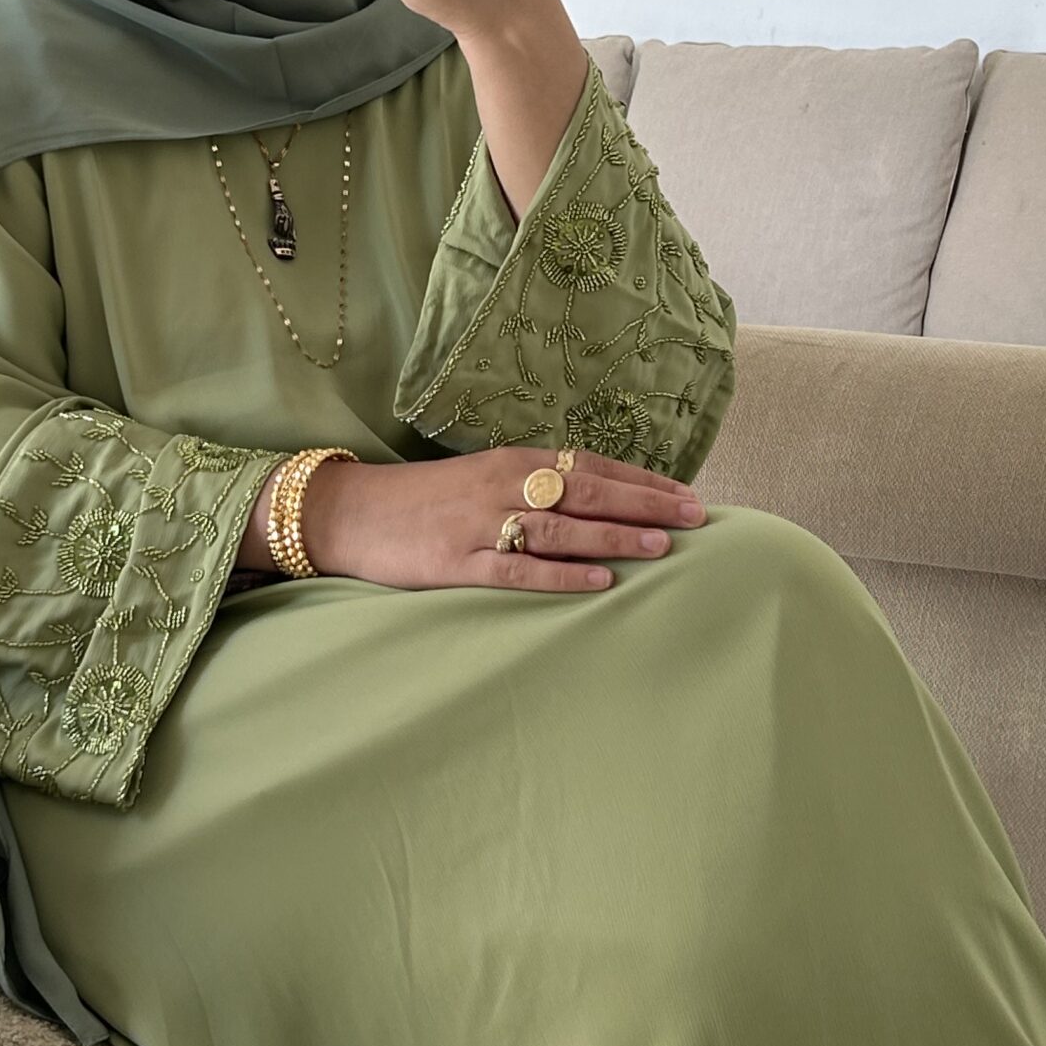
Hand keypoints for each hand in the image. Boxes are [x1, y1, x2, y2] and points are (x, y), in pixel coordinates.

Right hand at [243, 448, 707, 591]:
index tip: (688, 496)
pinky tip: (599, 583)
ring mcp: (481, 523)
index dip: (642, 482)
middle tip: (697, 519)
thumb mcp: (481, 480)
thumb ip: (532, 487)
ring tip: (661, 548)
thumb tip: (594, 504)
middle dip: (645, 505)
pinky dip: (562, 575)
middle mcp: (503, 485)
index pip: (592, 467)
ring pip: (562, 528)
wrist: (349, 512)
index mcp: (512, 461)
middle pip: (588, 493)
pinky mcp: (457, 561)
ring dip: (615, 537)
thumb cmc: (423, 500)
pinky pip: (519, 568)